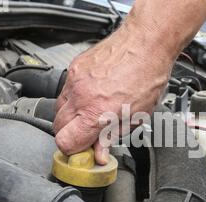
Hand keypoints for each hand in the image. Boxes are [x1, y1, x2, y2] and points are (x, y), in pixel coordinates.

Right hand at [53, 22, 174, 164]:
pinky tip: (93, 96)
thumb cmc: (148, 76)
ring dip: (72, 117)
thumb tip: (100, 153)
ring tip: (94, 112)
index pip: (65, 142)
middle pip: (58, 127)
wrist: (146, 43)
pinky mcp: (74, 68)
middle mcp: (80, 96)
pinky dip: (75, 99)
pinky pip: (65, 91)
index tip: (83, 151)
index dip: (73, 150)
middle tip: (90, 134)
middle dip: (72, 134)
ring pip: (59, 109)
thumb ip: (112, 137)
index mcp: (95, 112)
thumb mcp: (136, 117)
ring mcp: (74, 80)